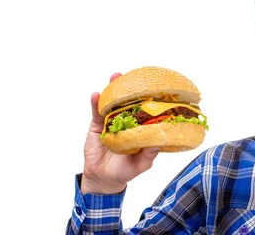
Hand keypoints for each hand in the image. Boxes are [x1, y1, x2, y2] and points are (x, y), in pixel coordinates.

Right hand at [81, 72, 159, 194]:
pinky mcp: (98, 125)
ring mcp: (112, 121)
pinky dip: (96, 103)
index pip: (147, 110)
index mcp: (141, 128)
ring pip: (113, 102)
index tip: (155, 86)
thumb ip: (148, 155)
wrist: (103, 178)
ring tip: (115, 77)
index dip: (150, 98)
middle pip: (129, 101)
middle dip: (131, 87)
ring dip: (113, 89)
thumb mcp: (140, 165)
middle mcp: (128, 121)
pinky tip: (96, 95)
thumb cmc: (125, 170)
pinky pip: (96, 112)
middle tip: (133, 75)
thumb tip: (158, 143)